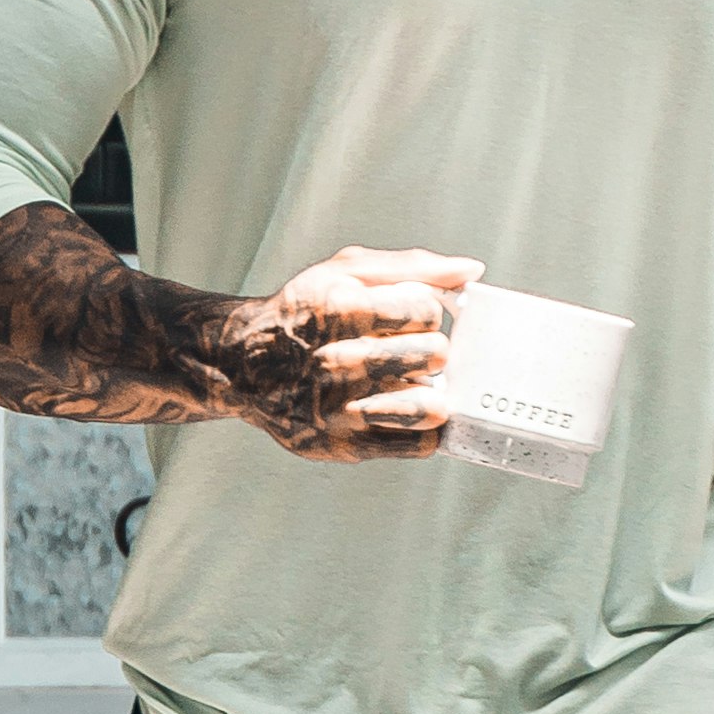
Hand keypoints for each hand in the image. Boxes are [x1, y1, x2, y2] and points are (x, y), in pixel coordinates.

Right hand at [205, 246, 480, 460]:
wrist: (243, 365)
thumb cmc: (303, 313)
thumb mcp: (345, 272)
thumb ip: (410, 267)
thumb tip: (470, 271)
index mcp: (339, 310)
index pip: (425, 310)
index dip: (424, 311)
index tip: (408, 317)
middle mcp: (338, 361)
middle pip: (432, 356)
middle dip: (431, 351)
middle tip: (414, 353)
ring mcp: (340, 408)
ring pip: (428, 407)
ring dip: (433, 393)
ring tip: (414, 383)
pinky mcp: (345, 446)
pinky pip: (417, 445)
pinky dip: (426, 430)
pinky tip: (409, 411)